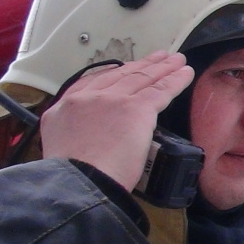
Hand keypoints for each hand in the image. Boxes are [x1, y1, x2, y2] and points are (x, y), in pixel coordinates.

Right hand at [40, 52, 192, 191]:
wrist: (80, 184)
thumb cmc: (72, 180)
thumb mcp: (59, 150)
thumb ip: (74, 137)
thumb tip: (89, 142)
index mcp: (62, 110)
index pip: (91, 84)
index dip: (114, 74)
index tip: (127, 69)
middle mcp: (85, 99)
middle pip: (120, 76)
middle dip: (142, 66)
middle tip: (158, 58)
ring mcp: (111, 101)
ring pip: (142, 79)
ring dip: (162, 68)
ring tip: (177, 61)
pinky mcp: (135, 109)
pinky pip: (160, 90)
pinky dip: (175, 80)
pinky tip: (185, 73)